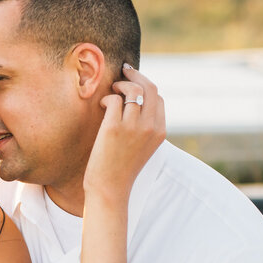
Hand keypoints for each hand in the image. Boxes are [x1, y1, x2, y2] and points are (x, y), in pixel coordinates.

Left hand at [84, 64, 166, 200]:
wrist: (110, 188)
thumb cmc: (122, 167)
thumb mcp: (142, 146)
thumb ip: (145, 125)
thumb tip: (135, 100)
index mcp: (160, 131)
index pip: (158, 98)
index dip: (145, 86)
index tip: (133, 82)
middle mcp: (150, 127)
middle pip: (149, 88)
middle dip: (136, 76)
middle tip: (123, 73)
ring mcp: (133, 127)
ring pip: (132, 90)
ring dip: (120, 85)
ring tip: (111, 91)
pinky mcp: (114, 128)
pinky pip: (113, 100)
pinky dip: (107, 98)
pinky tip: (102, 105)